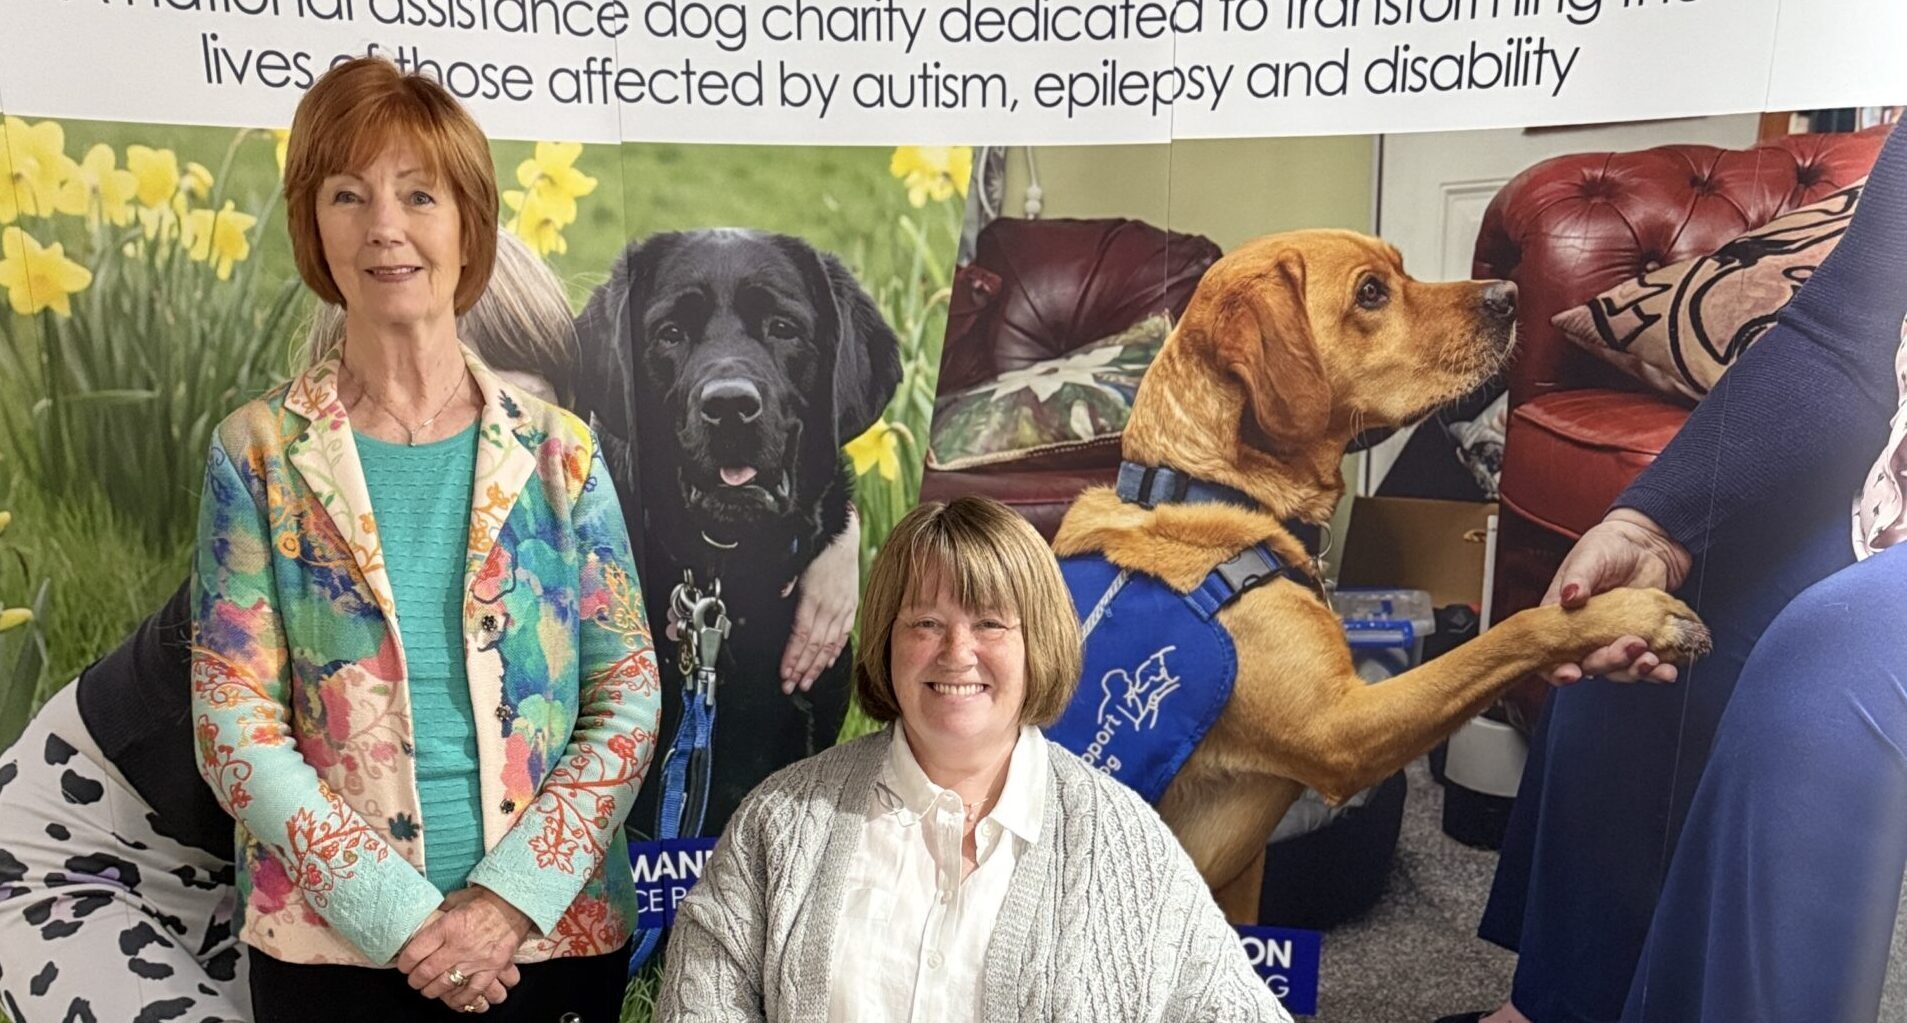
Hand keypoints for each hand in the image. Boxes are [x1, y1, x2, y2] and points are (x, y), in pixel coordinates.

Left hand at [397, 887, 531, 1011]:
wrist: (516, 902)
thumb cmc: (486, 898)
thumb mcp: (456, 899)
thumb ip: (440, 912)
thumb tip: (428, 922)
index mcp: (447, 927)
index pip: (415, 952)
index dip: (405, 962)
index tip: (404, 965)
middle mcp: (458, 946)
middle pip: (426, 972)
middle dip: (415, 980)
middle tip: (414, 980)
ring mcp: (476, 959)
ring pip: (445, 984)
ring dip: (432, 990)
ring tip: (429, 990)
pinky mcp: (492, 968)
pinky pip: (472, 991)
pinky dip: (460, 999)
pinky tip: (452, 1000)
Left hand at [779, 507, 860, 692]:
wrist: (843, 536)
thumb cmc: (817, 549)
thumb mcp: (795, 563)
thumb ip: (785, 584)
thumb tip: (775, 597)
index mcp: (813, 597)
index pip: (801, 635)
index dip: (793, 657)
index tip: (784, 674)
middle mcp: (830, 606)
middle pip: (815, 646)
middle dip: (802, 669)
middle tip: (791, 687)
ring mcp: (843, 608)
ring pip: (829, 645)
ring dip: (817, 666)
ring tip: (806, 682)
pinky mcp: (851, 607)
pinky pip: (844, 634)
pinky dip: (835, 651)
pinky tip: (827, 663)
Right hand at [1541, 509, 1693, 684]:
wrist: (1647, 546)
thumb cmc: (1607, 547)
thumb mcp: (1589, 558)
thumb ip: (1577, 578)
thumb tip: (1568, 596)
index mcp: (1560, 618)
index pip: (1549, 652)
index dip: (1555, 669)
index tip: (1572, 673)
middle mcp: (1583, 636)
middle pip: (1588, 664)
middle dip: (1608, 662)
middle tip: (1630, 646)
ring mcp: (1611, 641)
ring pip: (1617, 670)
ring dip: (1634, 671)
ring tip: (1651, 661)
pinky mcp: (1638, 642)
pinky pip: (1644, 665)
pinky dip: (1656, 672)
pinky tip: (1667, 670)